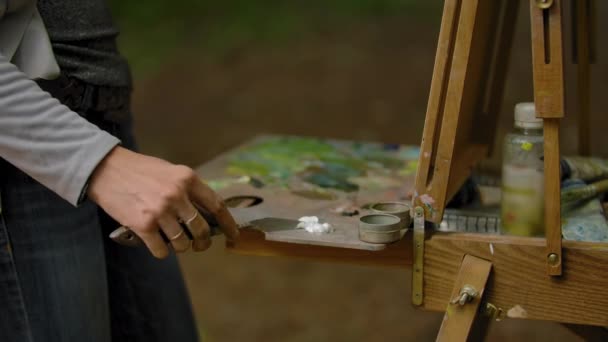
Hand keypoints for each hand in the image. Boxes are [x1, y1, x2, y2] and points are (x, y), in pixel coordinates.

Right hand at [87, 146, 238, 257]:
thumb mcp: (171, 172)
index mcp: (187, 179)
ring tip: (174, 242)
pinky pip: (162, 250)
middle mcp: (177, 195)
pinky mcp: (143, 226)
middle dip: (203, 242)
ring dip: (181, 247)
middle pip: (201, 230)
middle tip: (199, 245)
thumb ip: (189, 189)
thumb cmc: (140, 170)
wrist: (105, 169)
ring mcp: (160, 212)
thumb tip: (208, 212)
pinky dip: (162, 251)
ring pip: (182, 243)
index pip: (217, 205)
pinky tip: (158, 245)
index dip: (228, 223)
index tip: (234, 235)